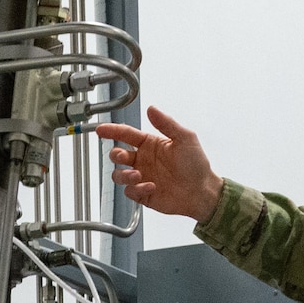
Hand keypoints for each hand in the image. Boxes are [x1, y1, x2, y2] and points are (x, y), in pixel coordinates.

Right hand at [98, 106, 223, 222]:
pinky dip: (137, 189)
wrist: (202, 192)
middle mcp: (143, 160)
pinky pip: (129, 191)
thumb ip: (166, 123)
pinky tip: (151, 186)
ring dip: (125, 175)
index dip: (112, 131)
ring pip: (119, 175)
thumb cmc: (197, 165)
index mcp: (150, 144)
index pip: (126, 135)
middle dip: (116, 155)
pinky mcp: (143, 193)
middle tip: (123, 157)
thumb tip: (151, 109)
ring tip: (138, 175)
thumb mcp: (185, 138)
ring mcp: (141, 177)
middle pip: (117, 155)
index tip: (101, 129)